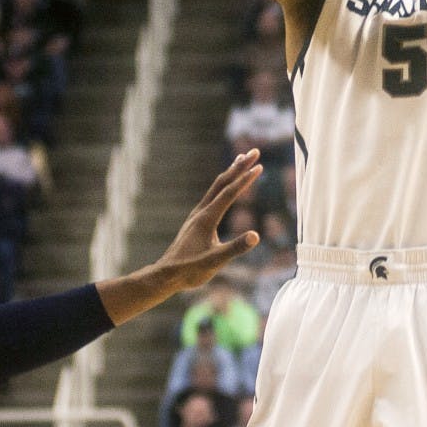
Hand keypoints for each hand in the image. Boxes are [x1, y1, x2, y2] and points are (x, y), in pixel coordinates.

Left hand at [154, 150, 261, 289]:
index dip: (245, 180)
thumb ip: (235, 248)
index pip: (229, 193)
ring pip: (216, 187)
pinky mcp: (197, 221)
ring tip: (243, 159)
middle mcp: (201, 211)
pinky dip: (224, 184)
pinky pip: (213, 195)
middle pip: (222, 182)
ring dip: (231, 172)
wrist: (166, 275)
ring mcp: (198, 215)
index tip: (260, 167)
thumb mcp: (214, 262)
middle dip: (240, 166)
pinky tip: (227, 186)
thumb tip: (256, 235)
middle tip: (255, 151)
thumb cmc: (189, 270)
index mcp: (206, 218)